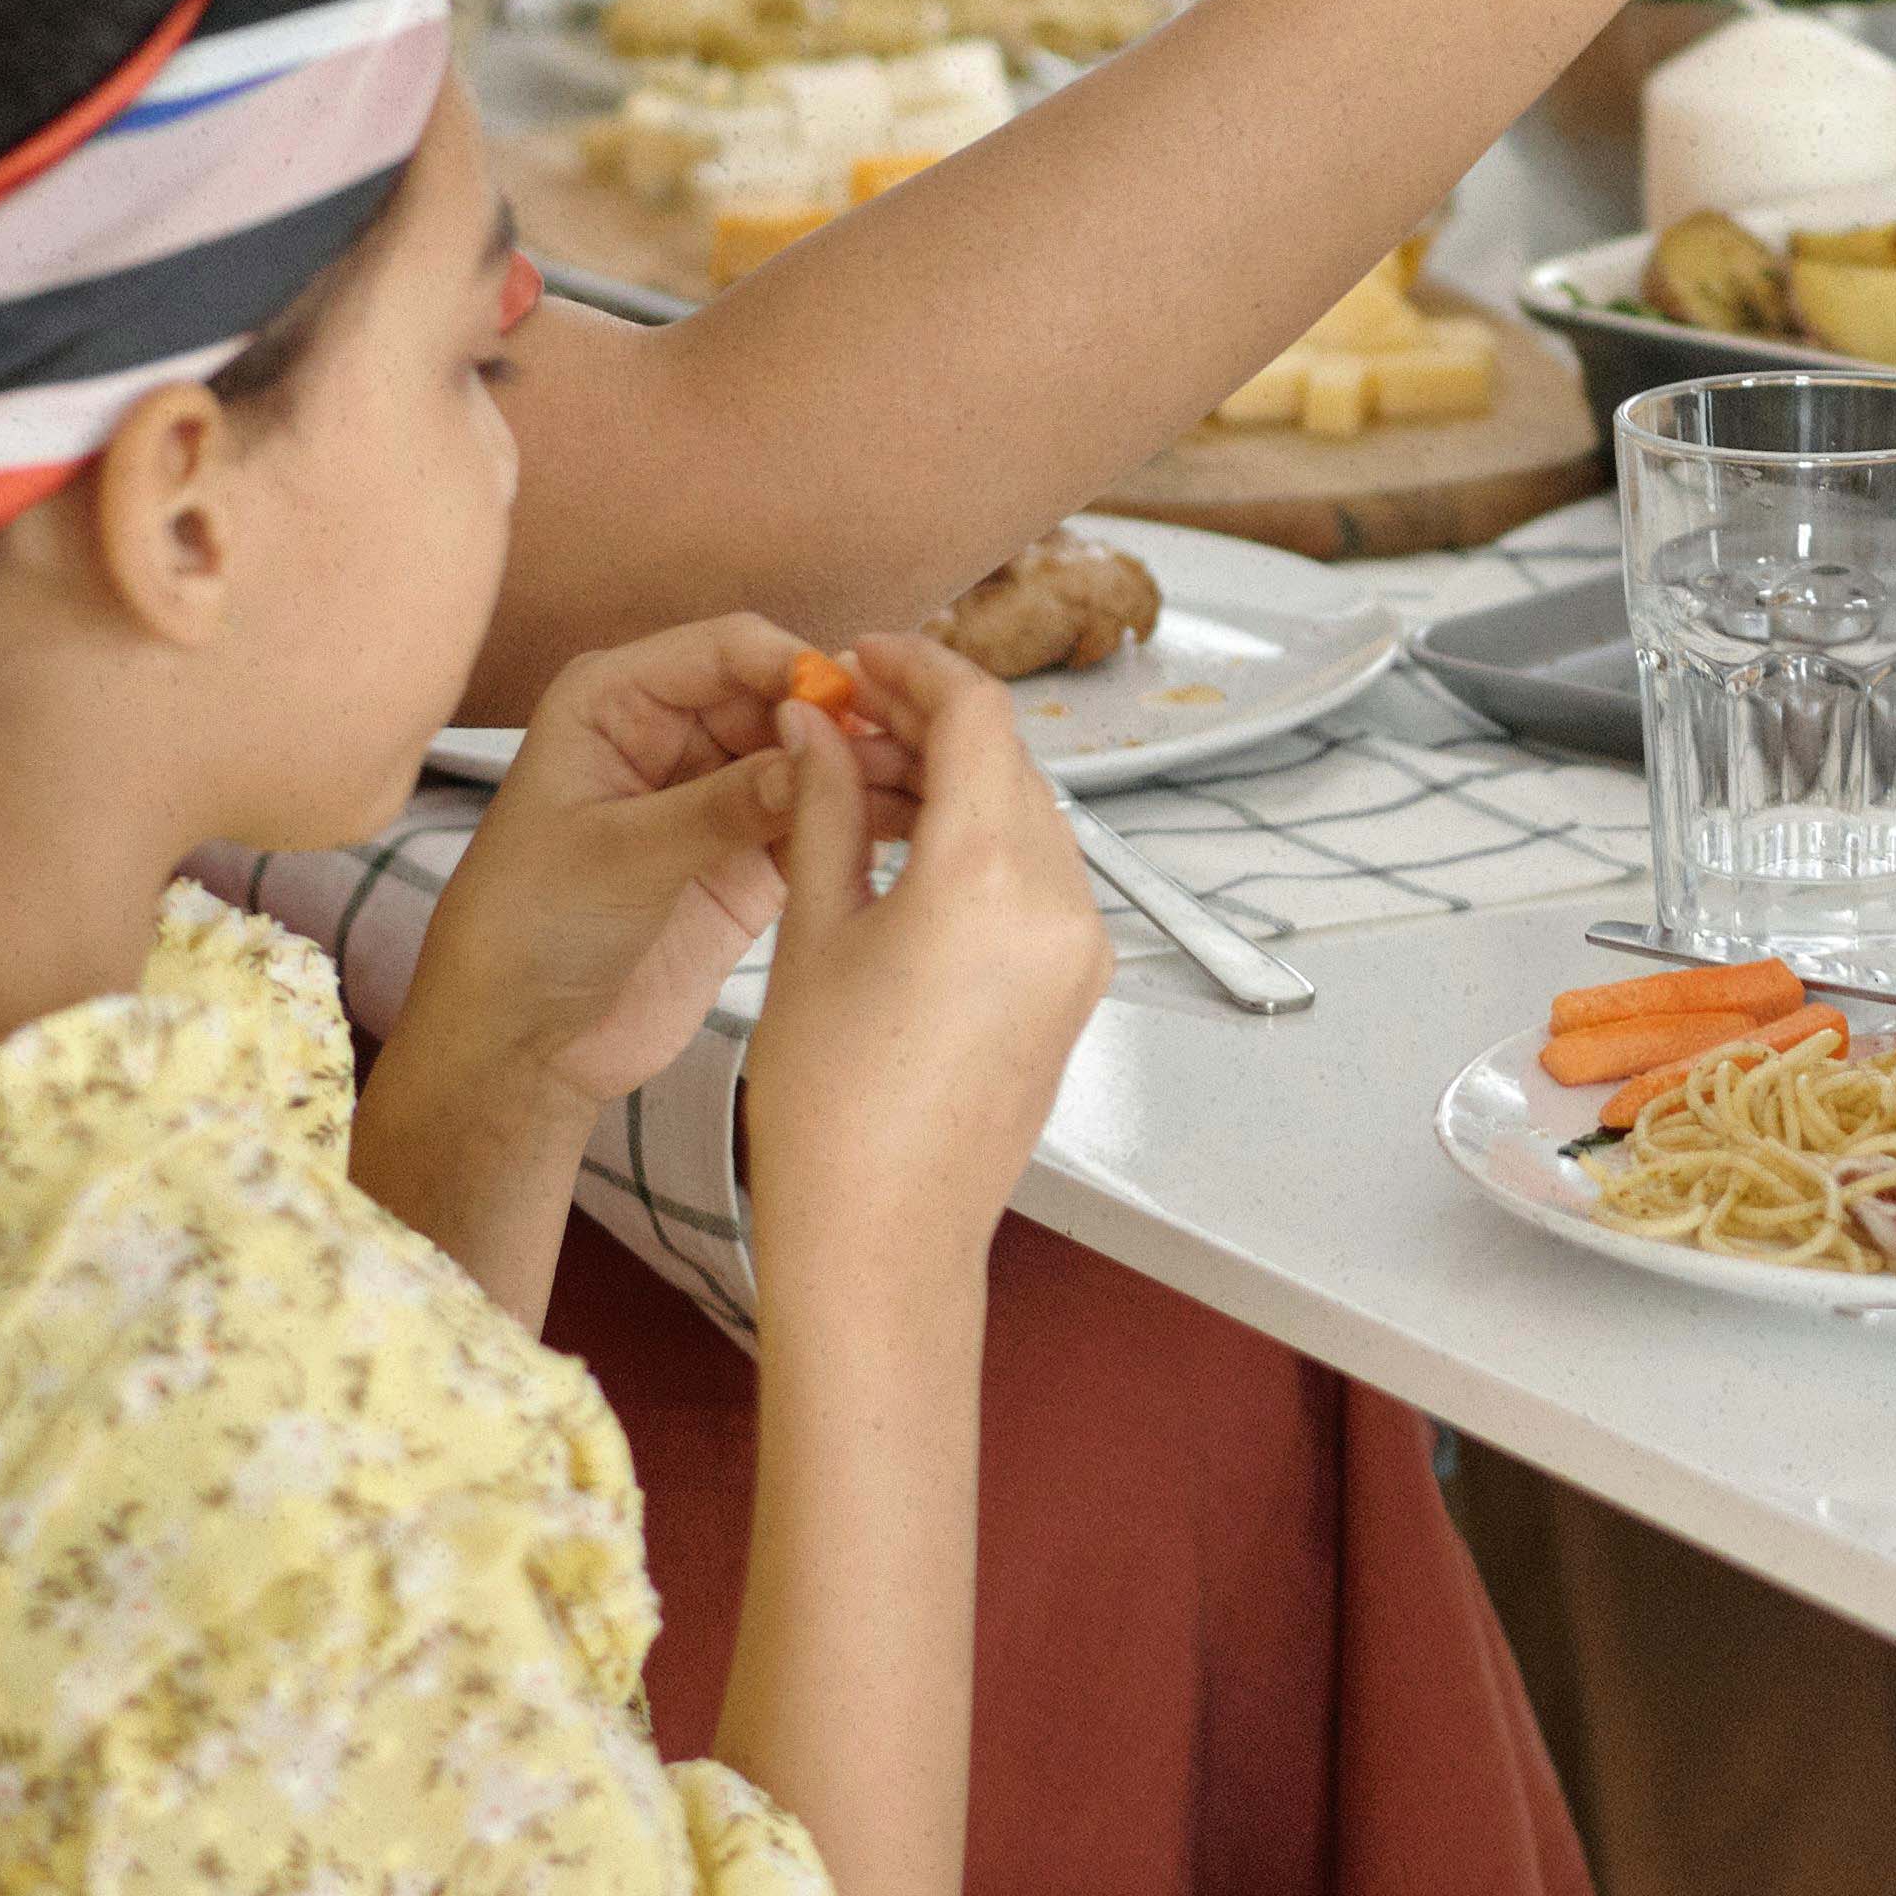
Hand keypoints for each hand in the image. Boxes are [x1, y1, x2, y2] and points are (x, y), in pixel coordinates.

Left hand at [403, 613, 908, 1110]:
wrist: (522, 1045)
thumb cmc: (526, 931)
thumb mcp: (620, 856)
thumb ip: (720, 805)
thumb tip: (817, 757)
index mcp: (616, 701)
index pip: (727, 650)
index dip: (795, 668)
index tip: (853, 707)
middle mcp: (670, 733)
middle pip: (782, 699)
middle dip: (843, 723)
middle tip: (911, 752)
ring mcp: (713, 795)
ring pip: (808, 760)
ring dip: (860, 773)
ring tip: (925, 791)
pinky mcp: (746, 857)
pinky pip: (814, 821)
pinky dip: (855, 823)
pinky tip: (904, 831)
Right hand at [733, 637, 1106, 1290]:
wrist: (885, 1237)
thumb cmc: (830, 1103)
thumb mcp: (814, 934)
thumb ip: (824, 810)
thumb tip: (815, 724)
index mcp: (990, 879)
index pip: (976, 718)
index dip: (917, 668)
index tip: (860, 657)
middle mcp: (1061, 903)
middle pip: (1009, 761)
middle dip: (931, 723)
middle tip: (846, 715)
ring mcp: (1082, 946)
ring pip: (1028, 814)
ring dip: (957, 780)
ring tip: (863, 778)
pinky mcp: (1079, 983)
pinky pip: (1040, 874)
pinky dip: (982, 839)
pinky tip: (910, 842)